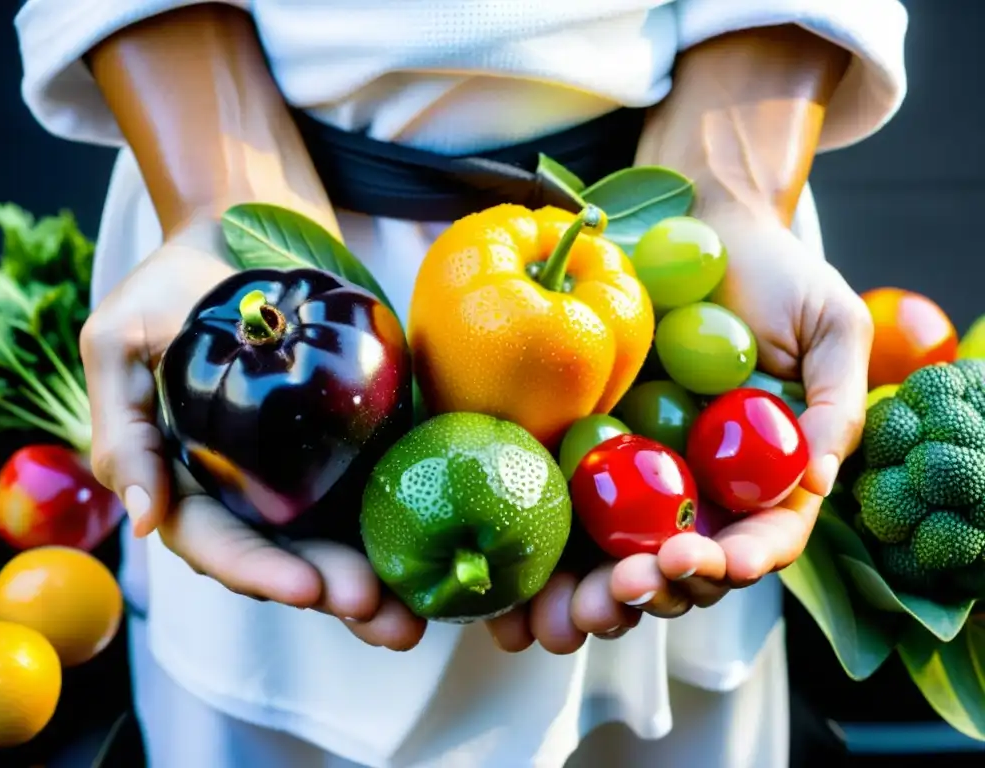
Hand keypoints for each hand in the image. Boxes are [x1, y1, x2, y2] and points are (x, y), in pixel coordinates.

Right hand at [80, 218, 424, 650]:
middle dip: (332, 591)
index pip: (219, 543)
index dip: (259, 572)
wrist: (240, 240)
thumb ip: (122, 427)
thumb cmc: (168, 290)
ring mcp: (300, 472)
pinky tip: (438, 554)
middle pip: (286, 558)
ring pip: (335, 541)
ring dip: (374, 583)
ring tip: (413, 616)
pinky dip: (405, 527)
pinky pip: (376, 492)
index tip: (308, 590)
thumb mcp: (118, 343)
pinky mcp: (349, 444)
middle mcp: (245, 491)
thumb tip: (144, 518)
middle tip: (381, 615)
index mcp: (185, 483)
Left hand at [487, 202, 871, 650]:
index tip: (707, 559)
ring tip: (570, 608)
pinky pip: (571, 513)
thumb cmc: (774, 274)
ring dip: (598, 595)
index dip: (739, 562)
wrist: (697, 228)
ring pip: (625, 560)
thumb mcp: (830, 327)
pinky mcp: (590, 454)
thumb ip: (837, 403)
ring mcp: (645, 478)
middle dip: (659, 593)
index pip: (761, 541)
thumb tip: (817, 481)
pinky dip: (549, 560)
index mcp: (766, 478)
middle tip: (623, 590)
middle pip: (687, 567)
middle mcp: (706, 490)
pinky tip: (522, 586)